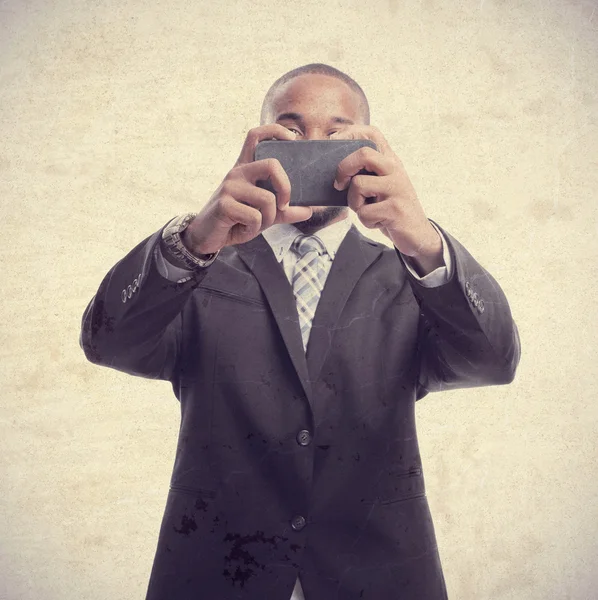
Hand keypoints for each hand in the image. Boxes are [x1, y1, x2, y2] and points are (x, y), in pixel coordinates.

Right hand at [183, 125, 312, 254]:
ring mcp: (230, 187)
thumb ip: (284, 210)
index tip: (293, 140)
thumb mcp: (264, 214)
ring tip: (256, 224)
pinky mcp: (224, 204)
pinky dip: (254, 228)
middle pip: (272, 165)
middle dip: (286, 188)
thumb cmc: (236, 220)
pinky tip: (243, 228)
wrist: (208, 236)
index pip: (256, 136)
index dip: (276, 131)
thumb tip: (308, 210)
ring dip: (269, 218)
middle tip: (284, 205)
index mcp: (246, 168)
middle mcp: (237, 172)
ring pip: (267, 199)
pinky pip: (255, 216)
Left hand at [331, 126, 442, 272]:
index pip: (373, 134)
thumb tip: (336, 173)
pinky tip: (378, 222)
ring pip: (358, 185)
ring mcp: (397, 188)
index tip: (334, 142)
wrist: (418, 234)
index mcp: (390, 161)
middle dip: (343, 169)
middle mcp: (395, 170)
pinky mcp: (396, 209)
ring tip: (367, 210)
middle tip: (339, 185)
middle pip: (363, 154)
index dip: (350, 132)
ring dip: (355, 203)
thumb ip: (366, 175)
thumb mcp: (381, 186)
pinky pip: (364, 213)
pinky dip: (366, 222)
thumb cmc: (391, 209)